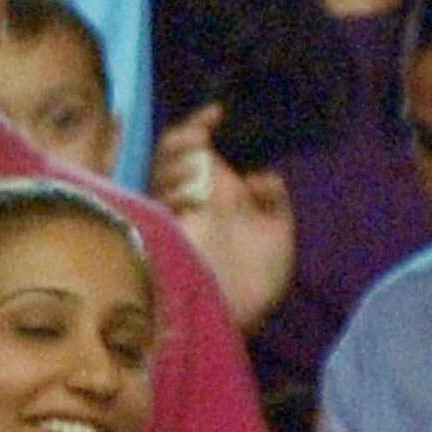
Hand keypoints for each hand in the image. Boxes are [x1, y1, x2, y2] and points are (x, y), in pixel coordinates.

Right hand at [154, 104, 294, 333]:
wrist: (235, 317)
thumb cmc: (255, 282)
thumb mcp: (278, 235)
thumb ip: (272, 201)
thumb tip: (261, 174)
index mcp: (217, 194)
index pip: (198, 150)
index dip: (201, 125)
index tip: (217, 114)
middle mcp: (190, 197)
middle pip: (172, 152)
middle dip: (185, 139)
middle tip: (202, 140)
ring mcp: (172, 211)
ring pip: (160, 168)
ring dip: (179, 162)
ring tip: (200, 171)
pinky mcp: (158, 226)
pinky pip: (153, 193)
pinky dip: (171, 185)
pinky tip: (190, 191)